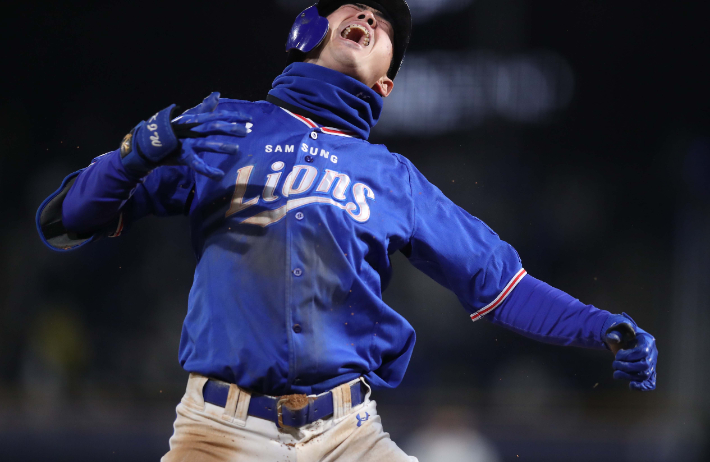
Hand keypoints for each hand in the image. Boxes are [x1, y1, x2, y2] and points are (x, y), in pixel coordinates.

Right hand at [120, 92, 250, 178]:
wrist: (150, 142)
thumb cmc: (174, 129)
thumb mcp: (190, 116)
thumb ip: (205, 107)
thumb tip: (217, 93)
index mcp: (196, 120)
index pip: (218, 116)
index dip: (234, 116)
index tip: (250, 119)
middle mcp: (193, 129)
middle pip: (213, 127)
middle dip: (231, 128)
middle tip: (247, 131)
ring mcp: (187, 142)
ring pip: (205, 143)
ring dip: (221, 146)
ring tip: (236, 150)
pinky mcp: (182, 156)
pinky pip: (196, 164)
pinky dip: (207, 170)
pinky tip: (218, 175)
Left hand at [604, 313, 657, 390]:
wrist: (626, 338)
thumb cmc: (623, 333)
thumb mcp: (618, 329)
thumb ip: (615, 333)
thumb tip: (613, 339)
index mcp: (647, 341)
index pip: (642, 352)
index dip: (628, 356)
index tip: (617, 355)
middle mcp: (652, 353)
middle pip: (644, 366)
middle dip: (627, 367)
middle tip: (614, 364)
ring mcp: (651, 364)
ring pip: (645, 375)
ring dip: (628, 376)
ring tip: (616, 374)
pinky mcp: (648, 372)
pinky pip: (650, 382)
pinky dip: (642, 386)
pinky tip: (631, 386)